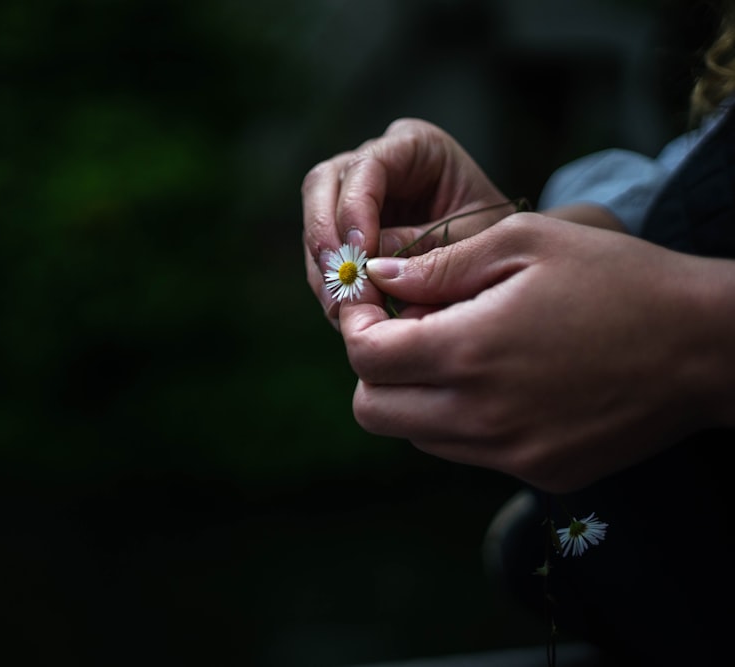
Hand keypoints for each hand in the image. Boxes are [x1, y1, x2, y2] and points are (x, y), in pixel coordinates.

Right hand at [302, 118, 510, 328]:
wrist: (501, 259)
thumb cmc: (494, 240)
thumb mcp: (471, 242)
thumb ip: (423, 250)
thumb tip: (367, 266)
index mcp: (416, 147)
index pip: (366, 166)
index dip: (354, 209)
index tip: (361, 254)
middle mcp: (378, 162)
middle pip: (323, 182)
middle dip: (324, 233)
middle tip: (338, 277)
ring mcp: (355, 194)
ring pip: (316, 218)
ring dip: (321, 265)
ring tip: (340, 305)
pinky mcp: (346, 229)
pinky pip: (322, 251)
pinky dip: (328, 281)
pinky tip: (343, 309)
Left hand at [339, 213, 729, 492]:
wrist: (707, 346)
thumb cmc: (618, 279)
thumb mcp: (526, 242)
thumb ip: (439, 263)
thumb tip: (377, 275)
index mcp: (469, 351)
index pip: (364, 358)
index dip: (356, 325)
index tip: (371, 303)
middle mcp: (481, 416)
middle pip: (373, 410)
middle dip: (374, 368)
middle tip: (407, 330)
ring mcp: (511, 453)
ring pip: (417, 434)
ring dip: (417, 394)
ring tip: (462, 349)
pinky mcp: (541, 473)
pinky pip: (469, 453)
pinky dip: (462, 420)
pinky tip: (503, 380)